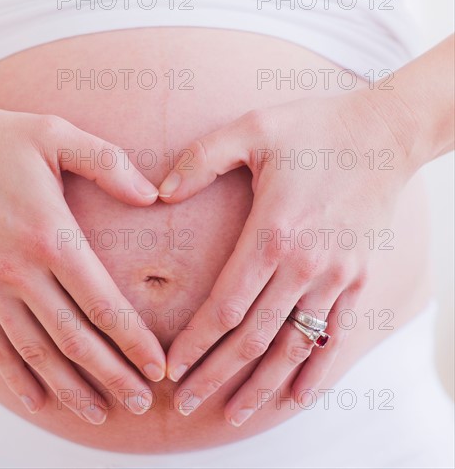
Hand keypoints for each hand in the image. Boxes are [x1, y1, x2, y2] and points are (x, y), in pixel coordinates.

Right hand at [0, 103, 165, 423]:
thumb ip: (108, 164)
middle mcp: (19, 271)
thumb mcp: (55, 134)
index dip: (134, 341)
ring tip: (101, 412)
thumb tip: (153, 196)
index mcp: (50, 235)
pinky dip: (15, 376)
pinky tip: (36, 399)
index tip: (157, 367)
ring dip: (71, 387)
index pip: (103, 303)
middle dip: (113, 375)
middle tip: (143, 402)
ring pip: (36, 352)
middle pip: (75, 339)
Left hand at [158, 92, 414, 425]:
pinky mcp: (359, 278)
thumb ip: (201, 159)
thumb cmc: (312, 127)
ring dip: (261, 385)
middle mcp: (306, 264)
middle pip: (253, 337)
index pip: (226, 305)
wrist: (383, 133)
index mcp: (273, 232)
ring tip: (232, 415)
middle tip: (185, 404)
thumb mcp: (250, 128)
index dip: (197, 341)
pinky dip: (316, 369)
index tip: (172, 367)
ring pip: (293, 346)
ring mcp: (337, 276)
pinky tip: (297, 397)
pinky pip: (336, 334)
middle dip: (216, 375)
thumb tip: (159, 192)